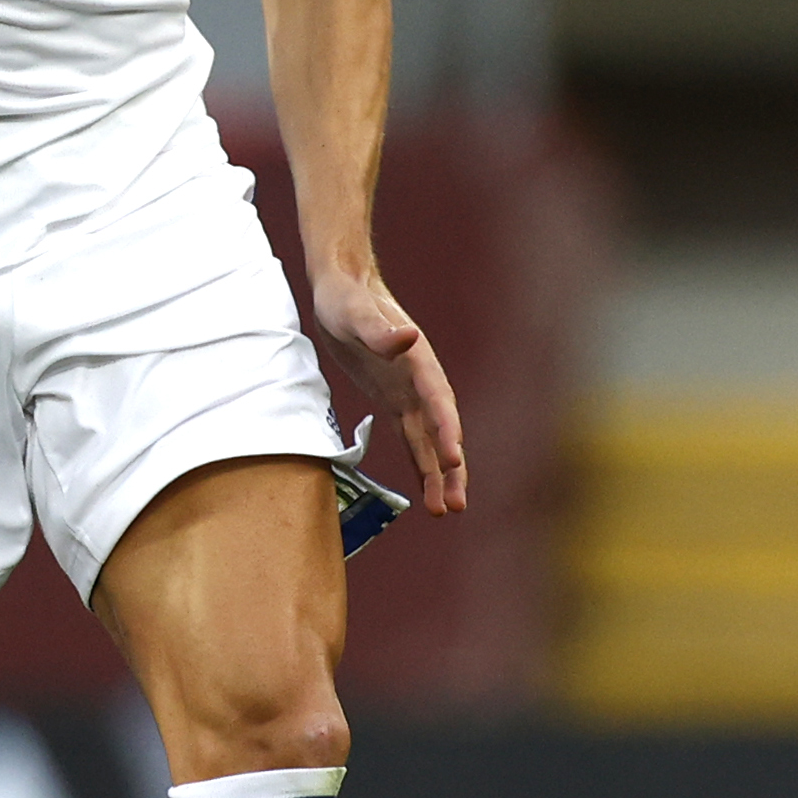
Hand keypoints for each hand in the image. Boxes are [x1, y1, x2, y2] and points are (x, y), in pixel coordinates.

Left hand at [313, 271, 466, 518]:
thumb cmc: (346, 299)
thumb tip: (409, 337)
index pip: (438, 402)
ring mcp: (409, 393)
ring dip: (438, 474)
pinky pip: (411, 438)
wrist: (342, 288)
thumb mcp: (355, 313)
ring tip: (444, 510)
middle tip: (455, 504)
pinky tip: (427, 489)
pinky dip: (421, 463)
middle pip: (441, 430)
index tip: (454, 458)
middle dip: (450, 467)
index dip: (448, 430)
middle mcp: (420, 382)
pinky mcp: (393, 400)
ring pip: (429, 441)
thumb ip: (380, 330)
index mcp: (418, 362)